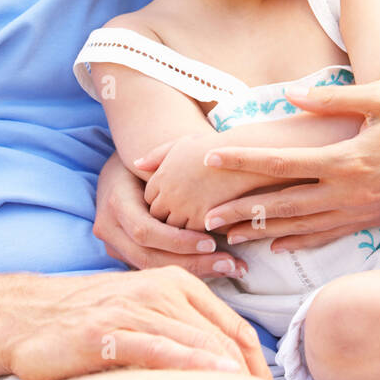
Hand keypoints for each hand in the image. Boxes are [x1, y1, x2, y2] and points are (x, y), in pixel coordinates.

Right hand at [3, 264, 271, 379]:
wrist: (22, 318)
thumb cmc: (86, 321)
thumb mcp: (142, 314)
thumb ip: (180, 329)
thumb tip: (223, 367)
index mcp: (175, 284)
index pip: (233, 326)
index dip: (259, 363)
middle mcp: (159, 290)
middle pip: (222, 336)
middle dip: (250, 376)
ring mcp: (132, 309)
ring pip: (195, 341)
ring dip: (229, 372)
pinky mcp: (106, 333)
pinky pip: (157, 347)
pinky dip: (191, 362)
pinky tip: (216, 377)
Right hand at [93, 150, 248, 280]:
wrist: (118, 172)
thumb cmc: (146, 163)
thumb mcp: (156, 163)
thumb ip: (169, 174)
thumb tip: (199, 192)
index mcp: (116, 203)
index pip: (146, 231)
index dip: (178, 241)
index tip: (212, 243)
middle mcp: (110, 229)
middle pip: (150, 258)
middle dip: (192, 264)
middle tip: (231, 265)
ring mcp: (114, 246)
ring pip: (154, 269)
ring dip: (195, 272)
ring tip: (233, 270)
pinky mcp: (125, 256)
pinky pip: (156, 269)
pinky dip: (186, 272)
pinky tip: (216, 270)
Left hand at [140, 132, 281, 230]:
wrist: (243, 153)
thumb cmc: (213, 147)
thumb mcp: (181, 144)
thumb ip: (156, 155)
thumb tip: (136, 164)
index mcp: (161, 176)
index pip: (149, 200)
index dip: (161, 202)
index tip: (173, 202)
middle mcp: (169, 194)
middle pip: (157, 217)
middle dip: (166, 218)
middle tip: (181, 217)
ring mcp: (185, 208)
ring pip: (173, 229)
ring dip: (181, 229)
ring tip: (194, 224)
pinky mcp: (203, 219)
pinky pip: (192, 235)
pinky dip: (197, 234)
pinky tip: (206, 227)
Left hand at [203, 80, 379, 249]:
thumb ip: (332, 100)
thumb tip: (290, 96)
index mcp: (347, 160)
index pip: (281, 163)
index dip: (243, 160)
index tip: (210, 155)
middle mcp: (349, 192)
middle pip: (282, 204)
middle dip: (241, 210)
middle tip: (202, 216)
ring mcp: (361, 211)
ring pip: (301, 226)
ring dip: (262, 231)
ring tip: (228, 236)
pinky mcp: (373, 219)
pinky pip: (328, 235)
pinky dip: (299, 241)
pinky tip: (277, 245)